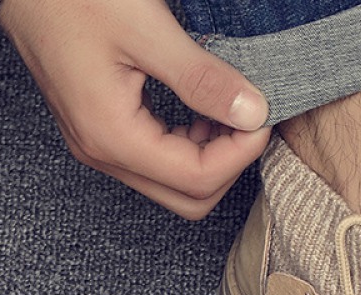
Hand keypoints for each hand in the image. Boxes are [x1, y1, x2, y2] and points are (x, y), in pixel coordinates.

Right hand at [0, 0, 270, 218]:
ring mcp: (99, 149)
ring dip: (209, 157)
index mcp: (112, 137)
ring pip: (174, 188)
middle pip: (188, 200)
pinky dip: (187, 147)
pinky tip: (200, 112)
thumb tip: (253, 112)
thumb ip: (201, 77)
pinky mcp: (100, 135)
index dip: (240, 152)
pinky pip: (155, 165)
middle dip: (228, 165)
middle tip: (248, 116)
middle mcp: (103, 155)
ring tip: (227, 110)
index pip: (197, 178)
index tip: (262, 111)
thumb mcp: (144, 28)